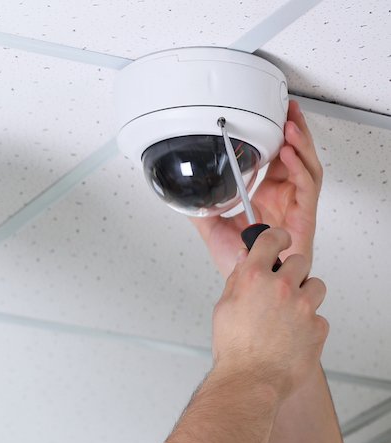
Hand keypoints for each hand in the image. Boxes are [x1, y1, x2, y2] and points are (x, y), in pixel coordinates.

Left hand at [190, 99, 323, 277]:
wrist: (250, 284)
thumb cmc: (241, 261)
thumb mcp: (213, 228)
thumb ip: (202, 208)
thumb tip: (183, 195)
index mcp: (267, 193)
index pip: (276, 156)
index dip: (277, 134)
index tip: (273, 114)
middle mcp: (284, 195)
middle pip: (297, 154)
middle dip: (295, 129)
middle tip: (288, 109)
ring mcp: (296, 204)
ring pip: (306, 165)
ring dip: (300, 144)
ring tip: (289, 127)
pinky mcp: (304, 216)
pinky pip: (307, 186)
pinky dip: (300, 168)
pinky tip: (288, 155)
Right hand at [211, 227, 328, 400]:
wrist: (250, 381)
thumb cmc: (235, 351)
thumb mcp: (224, 309)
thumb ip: (237, 280)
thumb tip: (244, 260)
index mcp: (253, 279)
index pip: (272, 239)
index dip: (277, 238)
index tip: (280, 241)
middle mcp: (281, 288)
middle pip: (300, 261)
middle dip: (292, 273)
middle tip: (281, 289)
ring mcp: (303, 307)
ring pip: (316, 286)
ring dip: (305, 295)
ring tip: (289, 314)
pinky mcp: (318, 325)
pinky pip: (318, 316)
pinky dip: (308, 324)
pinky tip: (291, 336)